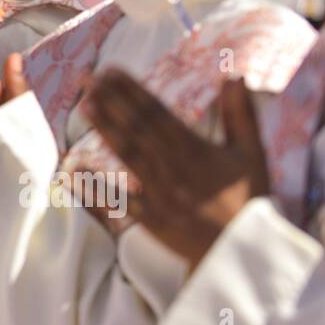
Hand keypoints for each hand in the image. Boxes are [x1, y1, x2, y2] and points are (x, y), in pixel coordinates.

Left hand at [83, 71, 268, 265]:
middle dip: (112, 101)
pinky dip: (93, 186)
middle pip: (138, 130)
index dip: (133, 90)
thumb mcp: (253, 154)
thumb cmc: (250, 200)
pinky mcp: (150, 220)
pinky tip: (72, 170)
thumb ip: (241, 114)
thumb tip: (234, 75)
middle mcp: (174, 169)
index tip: (111, 70)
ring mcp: (160, 195)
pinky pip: (118, 202)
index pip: (158, 113)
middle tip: (86, 79)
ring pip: (128, 157)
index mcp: (197, 151)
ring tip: (85, 106)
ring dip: (104, 130)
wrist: (247, 253)